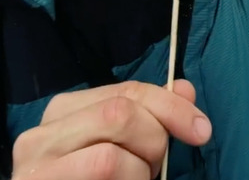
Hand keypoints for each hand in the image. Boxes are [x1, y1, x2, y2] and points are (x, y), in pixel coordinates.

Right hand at [11, 80, 212, 179]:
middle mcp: (43, 132)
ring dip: (138, 172)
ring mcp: (35, 165)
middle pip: (120, 113)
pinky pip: (103, 173)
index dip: (173, 107)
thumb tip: (185, 89)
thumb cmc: (95, 178)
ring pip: (109, 155)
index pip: (128, 91)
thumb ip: (153, 115)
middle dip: (153, 141)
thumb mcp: (128, 144)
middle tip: (154, 166)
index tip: (202, 130)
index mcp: (66, 111)